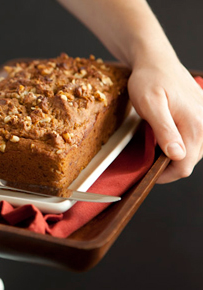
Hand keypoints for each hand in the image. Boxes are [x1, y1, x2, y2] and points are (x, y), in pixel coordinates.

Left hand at [127, 59, 202, 182]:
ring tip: (153, 146)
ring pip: (192, 151)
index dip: (165, 175)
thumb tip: (177, 155)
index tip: (147, 173)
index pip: (185, 166)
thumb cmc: (149, 80)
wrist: (155, 60)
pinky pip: (193, 138)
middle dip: (168, 165)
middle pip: (190, 160)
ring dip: (173, 155)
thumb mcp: (150, 105)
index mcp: (195, 125)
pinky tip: (164, 137)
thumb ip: (164, 130)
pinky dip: (179, 143)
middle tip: (146, 158)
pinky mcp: (200, 115)